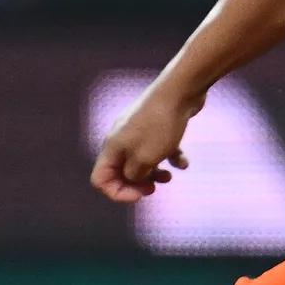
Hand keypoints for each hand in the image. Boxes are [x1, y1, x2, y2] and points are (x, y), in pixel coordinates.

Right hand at [92, 84, 198, 202]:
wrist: (181, 90)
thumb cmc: (161, 125)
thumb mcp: (146, 158)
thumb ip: (134, 175)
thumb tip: (133, 178)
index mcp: (112, 147)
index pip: (100, 178)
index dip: (117, 192)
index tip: (140, 193)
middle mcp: (121, 138)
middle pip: (121, 171)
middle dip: (137, 184)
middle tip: (154, 187)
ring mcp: (139, 131)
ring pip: (141, 161)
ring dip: (154, 174)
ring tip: (168, 177)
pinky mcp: (157, 126)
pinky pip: (160, 148)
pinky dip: (171, 158)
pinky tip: (184, 162)